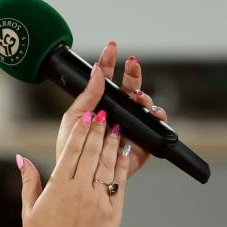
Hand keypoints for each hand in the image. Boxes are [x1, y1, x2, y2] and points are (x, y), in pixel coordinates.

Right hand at [18, 97, 128, 226]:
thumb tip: (20, 158)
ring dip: (112, 143)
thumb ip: (28, 182)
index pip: (72, 151)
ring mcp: (98, 201)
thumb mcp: (28, 211)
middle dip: (98, 131)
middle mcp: (79, 190)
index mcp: (57, 187)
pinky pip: (119, 183)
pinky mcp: (113, 213)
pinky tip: (123, 153)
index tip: (87, 117)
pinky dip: (122, 166)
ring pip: (107, 164)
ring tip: (116, 128)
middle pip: (91, 152)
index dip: (81, 132)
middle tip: (104, 115)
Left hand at [55, 41, 170, 179]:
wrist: (76, 178)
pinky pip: (154, 129)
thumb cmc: (70, 151)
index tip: (111, 48)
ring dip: (144, 96)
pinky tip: (152, 113)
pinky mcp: (140, 145)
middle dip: (134, 74)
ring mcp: (130, 129)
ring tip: (138, 95)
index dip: (110, 63)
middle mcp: (117, 115)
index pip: (107, 80)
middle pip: (131, 90)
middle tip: (132, 64)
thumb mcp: (74, 119)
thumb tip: (96, 71)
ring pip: (144, 107)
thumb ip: (86, 96)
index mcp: (99, 106)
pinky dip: (156, 119)